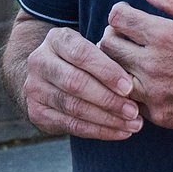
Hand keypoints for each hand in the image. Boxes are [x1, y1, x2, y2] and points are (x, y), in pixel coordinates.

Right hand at [19, 24, 143, 139]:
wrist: (45, 76)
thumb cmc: (81, 60)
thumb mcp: (90, 47)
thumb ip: (109, 55)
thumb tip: (137, 78)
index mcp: (56, 39)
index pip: (81, 53)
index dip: (106, 71)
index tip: (129, 87)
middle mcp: (40, 62)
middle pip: (75, 82)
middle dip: (108, 99)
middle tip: (134, 111)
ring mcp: (35, 88)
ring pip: (74, 107)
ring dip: (107, 119)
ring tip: (132, 124)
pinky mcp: (36, 112)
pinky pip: (71, 125)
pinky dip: (98, 131)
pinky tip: (119, 132)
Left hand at [99, 0, 172, 136]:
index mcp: (164, 36)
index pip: (117, 17)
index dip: (119, 12)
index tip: (127, 15)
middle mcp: (154, 66)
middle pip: (108, 46)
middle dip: (113, 35)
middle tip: (126, 36)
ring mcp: (155, 94)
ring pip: (113, 76)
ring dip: (118, 65)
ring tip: (133, 60)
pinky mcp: (161, 116)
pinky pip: (132, 100)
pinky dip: (135, 90)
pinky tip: (149, 83)